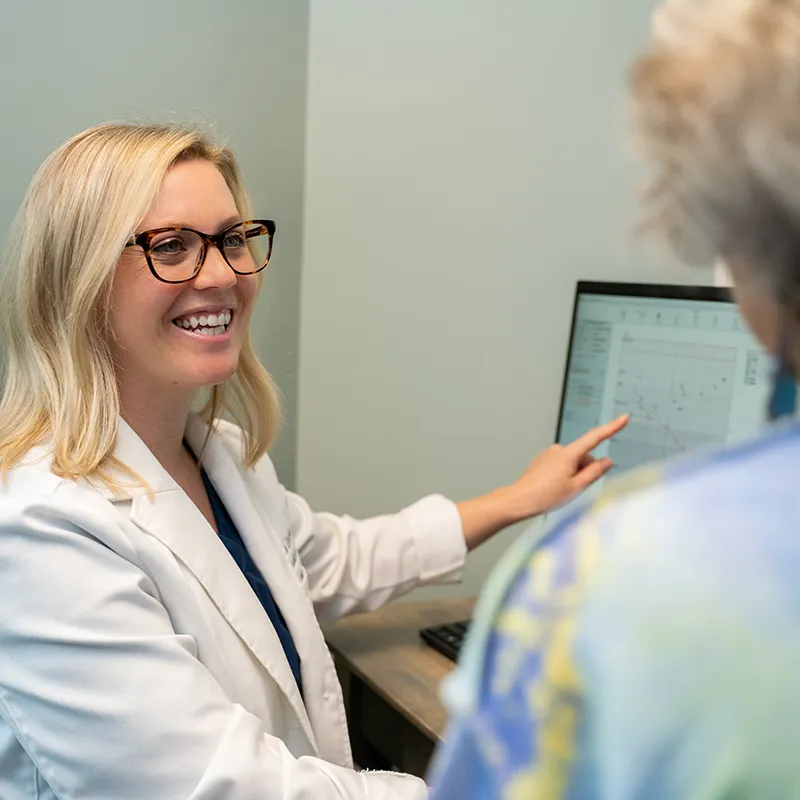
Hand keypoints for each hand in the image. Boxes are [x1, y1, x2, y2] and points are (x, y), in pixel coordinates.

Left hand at [497, 414, 628, 522]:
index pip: (595, 437)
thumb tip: (607, 461)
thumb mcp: (576, 487)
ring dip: (574, 473)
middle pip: (584, 456)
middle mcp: (558, 449)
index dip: (612, 428)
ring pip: (573, 462)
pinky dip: (564, 474)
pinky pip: (562, 464)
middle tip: (574, 488)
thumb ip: (594, 472)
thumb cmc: (545, 496)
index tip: (624, 418)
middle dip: (585, 470)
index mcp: (569, 454)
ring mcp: (549, 454)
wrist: (519, 500)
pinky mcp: (543, 460)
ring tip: (561, 490)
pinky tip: (553, 487)